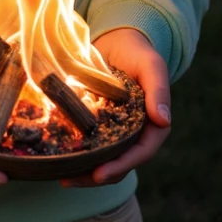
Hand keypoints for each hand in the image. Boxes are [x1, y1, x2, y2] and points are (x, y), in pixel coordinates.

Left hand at [60, 27, 171, 188]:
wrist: (117, 41)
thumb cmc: (137, 53)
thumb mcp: (151, 65)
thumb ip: (158, 89)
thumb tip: (163, 120)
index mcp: (152, 125)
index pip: (141, 152)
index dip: (122, 166)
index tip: (100, 174)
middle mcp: (135, 134)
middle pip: (119, 164)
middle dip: (98, 176)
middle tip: (70, 180)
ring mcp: (115, 132)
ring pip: (103, 160)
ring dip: (84, 172)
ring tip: (61, 176)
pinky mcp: (97, 126)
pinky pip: (89, 145)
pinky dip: (76, 155)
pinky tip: (57, 158)